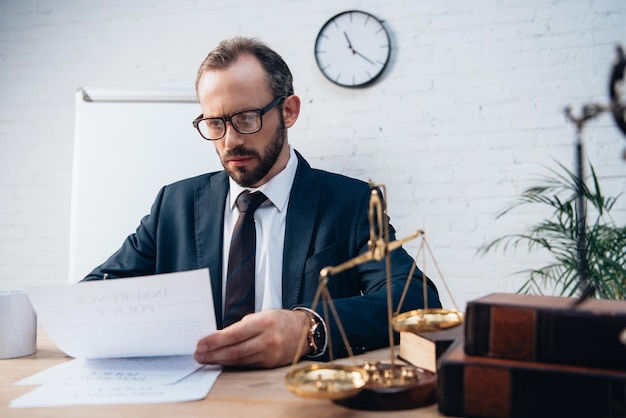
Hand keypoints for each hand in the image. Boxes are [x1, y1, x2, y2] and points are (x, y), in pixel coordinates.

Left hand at [194, 309, 309, 368]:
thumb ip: (241, 326)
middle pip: (235, 350)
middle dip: (213, 353)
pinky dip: (232, 364)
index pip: (234, 334)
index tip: (201, 343)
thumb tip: (218, 337)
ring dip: (220, 360)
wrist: (303, 331)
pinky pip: (247, 365)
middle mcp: (268, 339)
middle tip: (199, 355)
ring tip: (206, 359)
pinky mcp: (270, 364)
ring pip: (239, 360)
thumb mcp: (261, 315)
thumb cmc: (279, 320)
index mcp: (264, 322)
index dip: (215, 340)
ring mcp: (270, 354)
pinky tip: (222, 362)